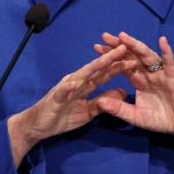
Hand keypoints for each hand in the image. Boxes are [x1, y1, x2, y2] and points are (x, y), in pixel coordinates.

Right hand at [7, 44, 134, 165]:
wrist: (38, 126)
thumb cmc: (62, 116)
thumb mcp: (89, 111)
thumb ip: (104, 100)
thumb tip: (122, 91)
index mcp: (84, 84)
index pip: (105, 73)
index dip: (119, 66)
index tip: (134, 59)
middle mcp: (76, 81)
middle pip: (97, 68)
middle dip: (111, 58)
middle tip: (126, 47)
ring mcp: (66, 87)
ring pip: (82, 75)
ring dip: (93, 66)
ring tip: (106, 58)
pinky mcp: (56, 97)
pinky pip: (64, 91)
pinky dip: (69, 87)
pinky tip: (76, 82)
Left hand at [93, 32, 173, 146]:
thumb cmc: (161, 119)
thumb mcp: (136, 116)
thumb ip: (120, 109)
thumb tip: (100, 102)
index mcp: (139, 81)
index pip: (122, 65)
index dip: (111, 56)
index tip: (96, 47)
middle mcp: (149, 73)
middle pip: (132, 56)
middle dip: (119, 46)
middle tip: (105, 36)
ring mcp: (161, 74)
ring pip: (147, 56)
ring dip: (136, 45)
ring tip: (124, 37)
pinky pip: (170, 63)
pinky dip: (167, 52)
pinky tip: (162, 41)